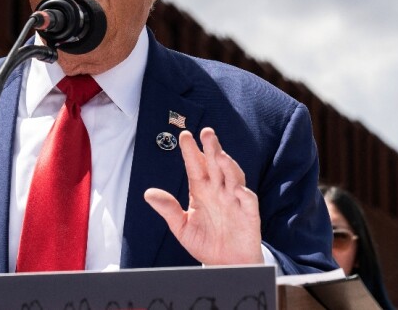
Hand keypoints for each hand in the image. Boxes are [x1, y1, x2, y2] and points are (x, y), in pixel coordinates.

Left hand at [144, 128, 262, 265]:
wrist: (225, 265)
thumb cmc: (206, 242)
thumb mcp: (181, 227)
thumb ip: (168, 209)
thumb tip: (149, 193)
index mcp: (202, 190)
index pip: (196, 166)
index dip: (191, 151)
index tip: (184, 136)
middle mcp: (219, 191)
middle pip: (216, 165)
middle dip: (211, 148)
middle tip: (206, 132)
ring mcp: (235, 201)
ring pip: (233, 177)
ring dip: (228, 165)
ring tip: (220, 154)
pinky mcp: (249, 215)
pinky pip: (248, 201)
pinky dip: (244, 193)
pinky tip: (237, 188)